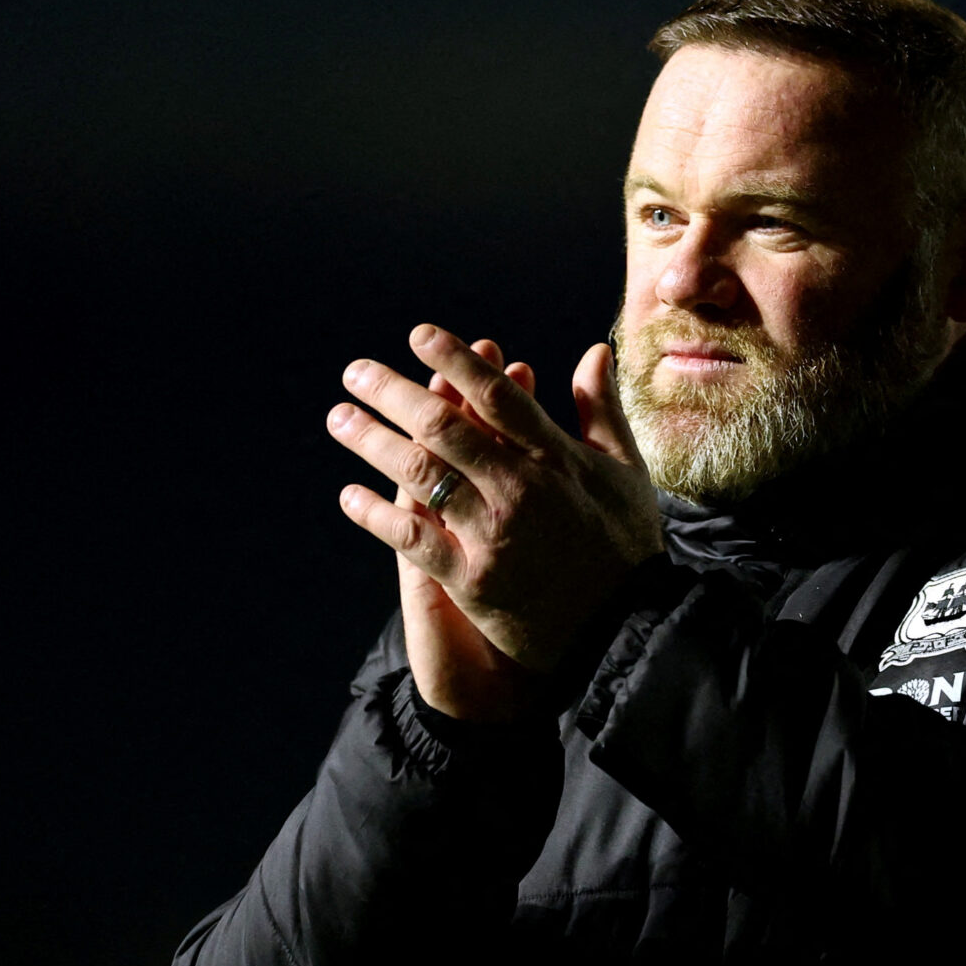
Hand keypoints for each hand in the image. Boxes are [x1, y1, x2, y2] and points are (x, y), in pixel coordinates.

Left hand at [327, 324, 666, 678]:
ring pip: (421, 474)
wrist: (624, 631)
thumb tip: (594, 350)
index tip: (419, 335)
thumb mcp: (626, 471)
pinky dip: (376, 515)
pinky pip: (414, 539)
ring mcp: (494, 535)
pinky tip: (347, 495)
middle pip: (445, 427)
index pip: (497, 397)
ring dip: (372, 442)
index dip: (456, 361)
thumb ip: (600, 409)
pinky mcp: (474, 581)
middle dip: (394, 393)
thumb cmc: (625, 546)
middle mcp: (521, 489)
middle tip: (355, 371)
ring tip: (339, 418)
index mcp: (557, 458)